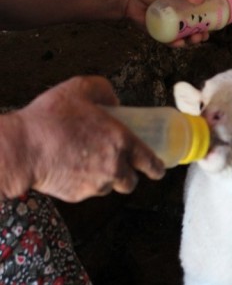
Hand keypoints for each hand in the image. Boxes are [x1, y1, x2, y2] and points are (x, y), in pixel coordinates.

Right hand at [12, 76, 164, 201]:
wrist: (21, 147)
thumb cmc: (49, 117)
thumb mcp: (79, 89)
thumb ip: (102, 90)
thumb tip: (114, 101)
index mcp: (121, 141)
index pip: (150, 163)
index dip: (157, 168)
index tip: (158, 169)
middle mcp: (114, 167)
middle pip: (131, 182)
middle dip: (128, 175)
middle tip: (118, 164)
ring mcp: (96, 184)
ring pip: (109, 187)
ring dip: (105, 179)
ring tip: (89, 164)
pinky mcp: (78, 195)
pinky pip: (87, 191)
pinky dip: (83, 183)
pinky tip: (71, 169)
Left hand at [122, 0, 209, 46]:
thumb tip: (200, 1)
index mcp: (181, 5)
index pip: (196, 16)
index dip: (205, 22)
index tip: (211, 26)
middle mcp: (175, 17)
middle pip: (192, 29)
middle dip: (199, 35)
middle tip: (202, 36)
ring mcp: (167, 26)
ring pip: (182, 38)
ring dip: (190, 41)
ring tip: (193, 39)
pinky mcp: (158, 33)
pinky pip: (169, 41)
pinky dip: (175, 44)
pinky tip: (180, 43)